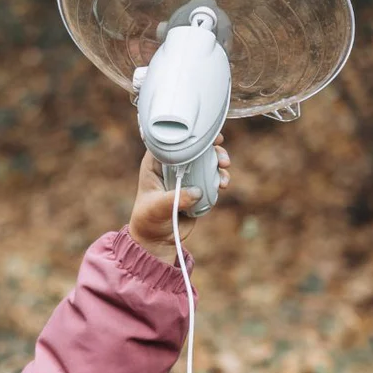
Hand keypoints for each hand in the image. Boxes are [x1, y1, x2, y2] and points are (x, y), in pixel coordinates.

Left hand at [128, 134, 230, 263]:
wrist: (157, 239)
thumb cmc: (149, 220)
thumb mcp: (157, 208)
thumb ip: (175, 199)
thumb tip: (197, 192)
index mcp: (155, 164)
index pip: (171, 141)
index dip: (189, 134)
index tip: (206, 133)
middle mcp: (171, 167)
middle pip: (194, 148)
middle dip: (211, 149)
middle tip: (221, 157)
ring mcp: (185, 177)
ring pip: (205, 162)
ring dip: (219, 164)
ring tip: (224, 174)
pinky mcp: (196, 188)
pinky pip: (211, 178)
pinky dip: (219, 178)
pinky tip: (223, 185)